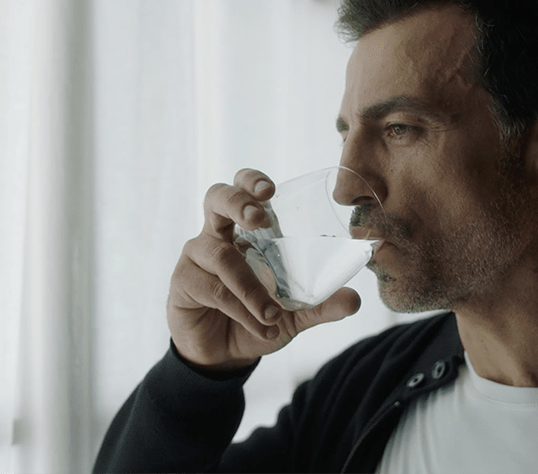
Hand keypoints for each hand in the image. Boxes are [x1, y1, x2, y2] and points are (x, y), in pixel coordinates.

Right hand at [168, 168, 361, 370]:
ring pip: (222, 256)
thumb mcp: (294, 314)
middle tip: (259, 219)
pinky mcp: (183, 282)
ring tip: (274, 316)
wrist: (223, 356)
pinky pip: (213, 288)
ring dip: (251, 288)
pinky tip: (260, 327)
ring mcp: (196, 256)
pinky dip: (241, 309)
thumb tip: (355, 300)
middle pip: (216, 198)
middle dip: (238, 203)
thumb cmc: (255, 319)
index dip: (251, 182)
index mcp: (243, 230)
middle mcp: (216, 235)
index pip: (241, 190)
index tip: (270, 191)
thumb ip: (321, 305)